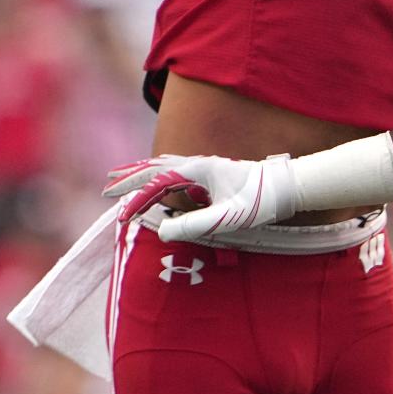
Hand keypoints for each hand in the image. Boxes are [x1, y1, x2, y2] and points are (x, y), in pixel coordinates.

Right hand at [103, 153, 297, 240]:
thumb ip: (196, 224)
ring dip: (142, 172)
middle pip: (155, 168)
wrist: (286, 186)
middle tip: (106, 190)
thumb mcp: (229, 218)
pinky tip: (158, 180)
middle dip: (130, 180)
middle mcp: (199, 163)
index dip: (138, 201)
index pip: (158, 184)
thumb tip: (164, 229)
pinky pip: (177, 169)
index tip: (124, 217)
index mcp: (199, 170)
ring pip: (164, 165)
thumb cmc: (261, 201)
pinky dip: (160, 172)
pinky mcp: (213, 173)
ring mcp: (206, 166)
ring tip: (121, 177)